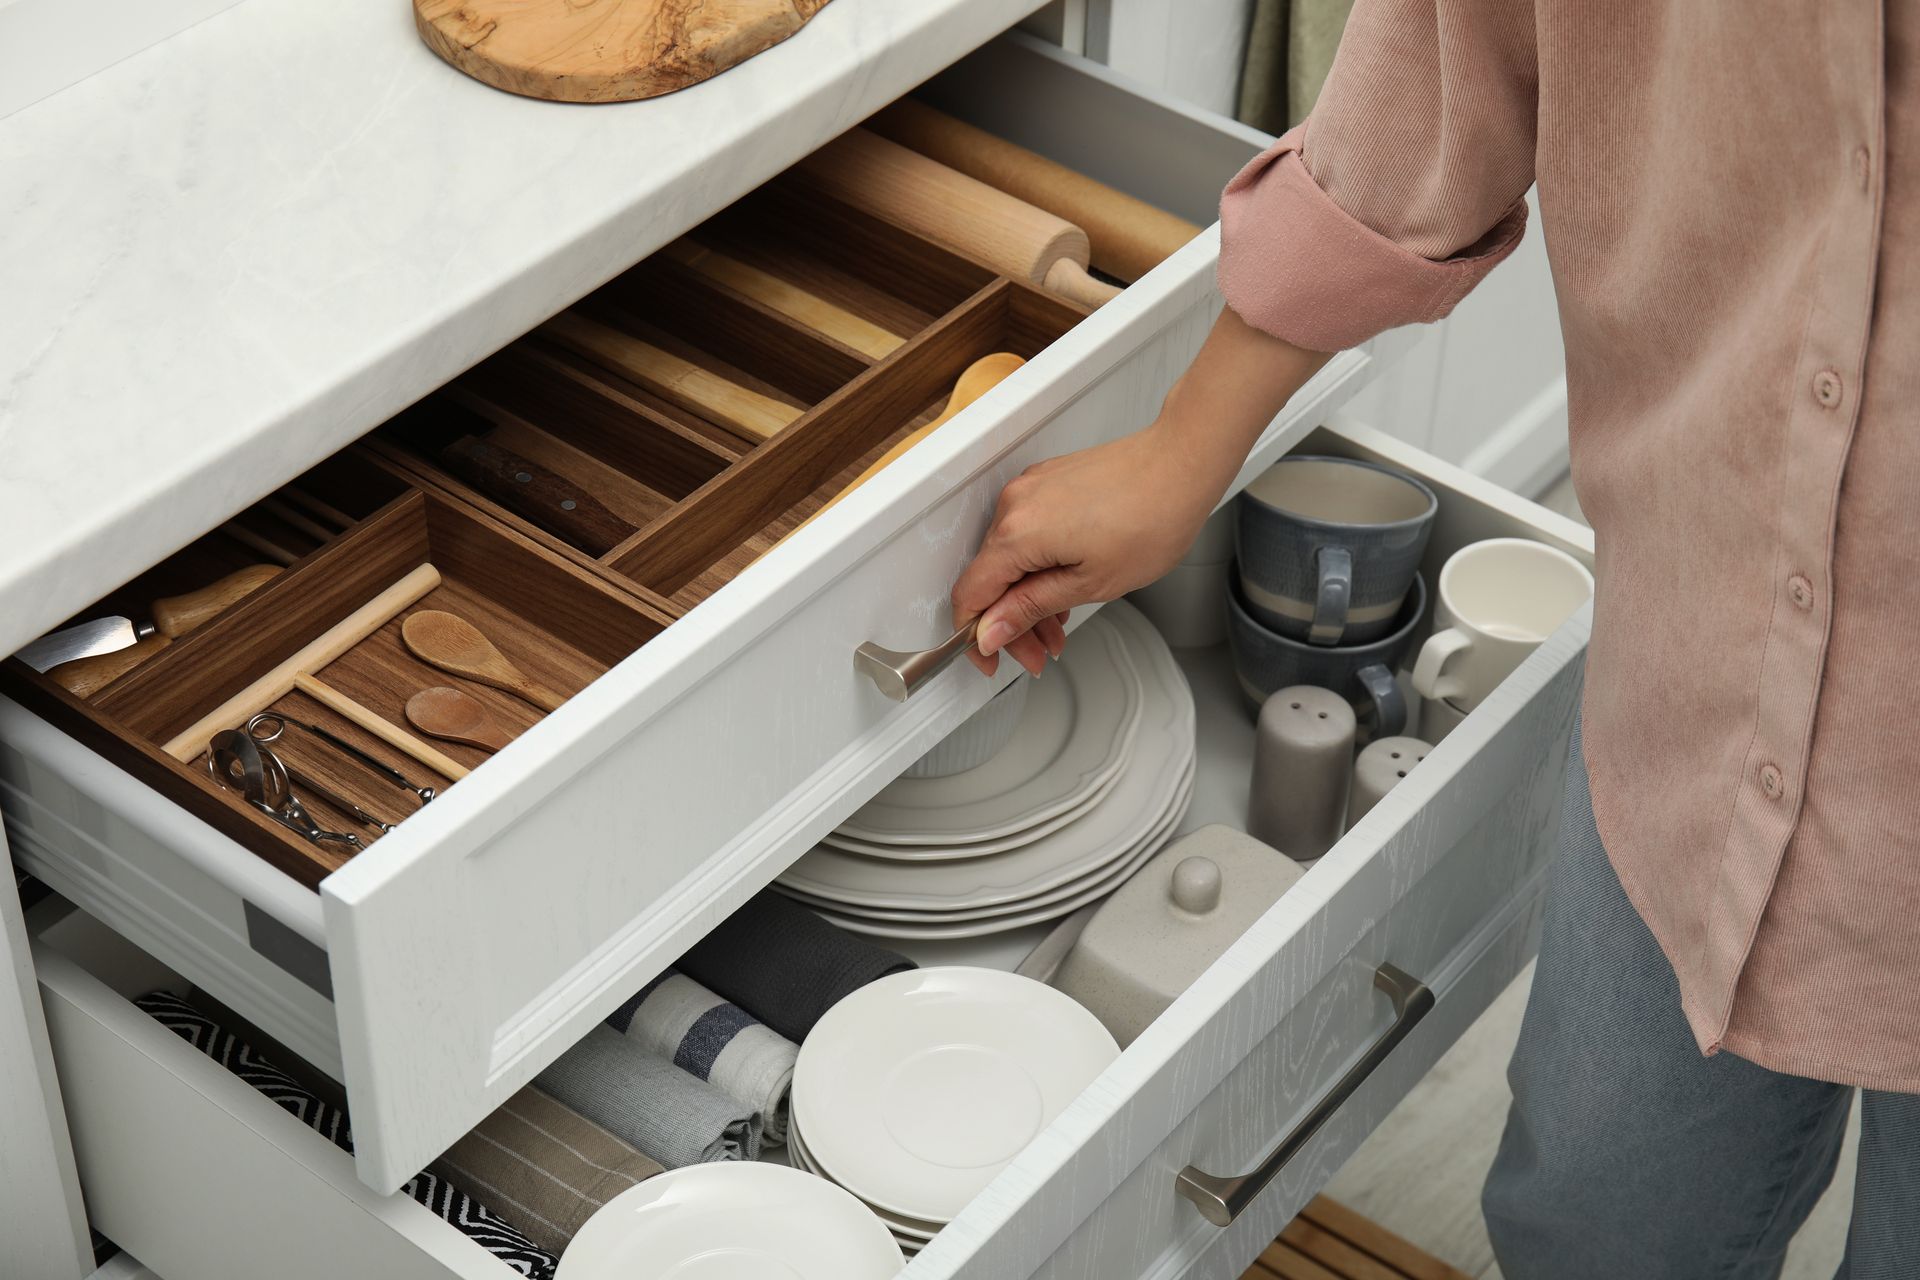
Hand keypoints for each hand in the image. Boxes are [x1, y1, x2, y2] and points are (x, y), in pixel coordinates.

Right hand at [950, 307, 1335, 677]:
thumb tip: (991, 631)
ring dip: (1028, 597)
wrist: (1182, 466)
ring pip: (1010, 557)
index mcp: (1018, 533)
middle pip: (990, 578)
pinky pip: (1026, 532)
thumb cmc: (1152, 519)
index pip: (971, 594)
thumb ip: (1030, 609)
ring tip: (1059, 627)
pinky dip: (1038, 565)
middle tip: (1040, 653)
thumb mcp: (1090, 584)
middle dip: (1012, 623)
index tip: (993, 658)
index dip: (976, 636)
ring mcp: (1030, 489)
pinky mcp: (1046, 482)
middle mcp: (1014, 504)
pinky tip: (1062, 586)